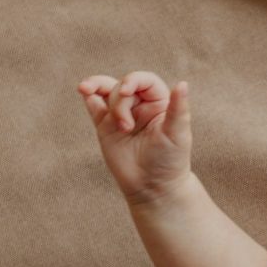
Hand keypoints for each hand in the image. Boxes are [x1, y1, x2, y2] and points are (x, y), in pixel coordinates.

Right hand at [77, 71, 192, 204]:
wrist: (152, 186)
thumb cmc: (170, 161)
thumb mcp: (177, 134)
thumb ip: (178, 109)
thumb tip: (182, 83)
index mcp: (160, 104)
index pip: (145, 81)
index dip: (133, 80)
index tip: (127, 91)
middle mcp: (140, 106)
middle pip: (122, 86)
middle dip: (119, 102)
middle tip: (126, 128)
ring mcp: (121, 114)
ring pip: (105, 89)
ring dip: (95, 87)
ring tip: (84, 89)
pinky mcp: (105, 126)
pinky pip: (94, 105)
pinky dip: (88, 96)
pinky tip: (84, 92)